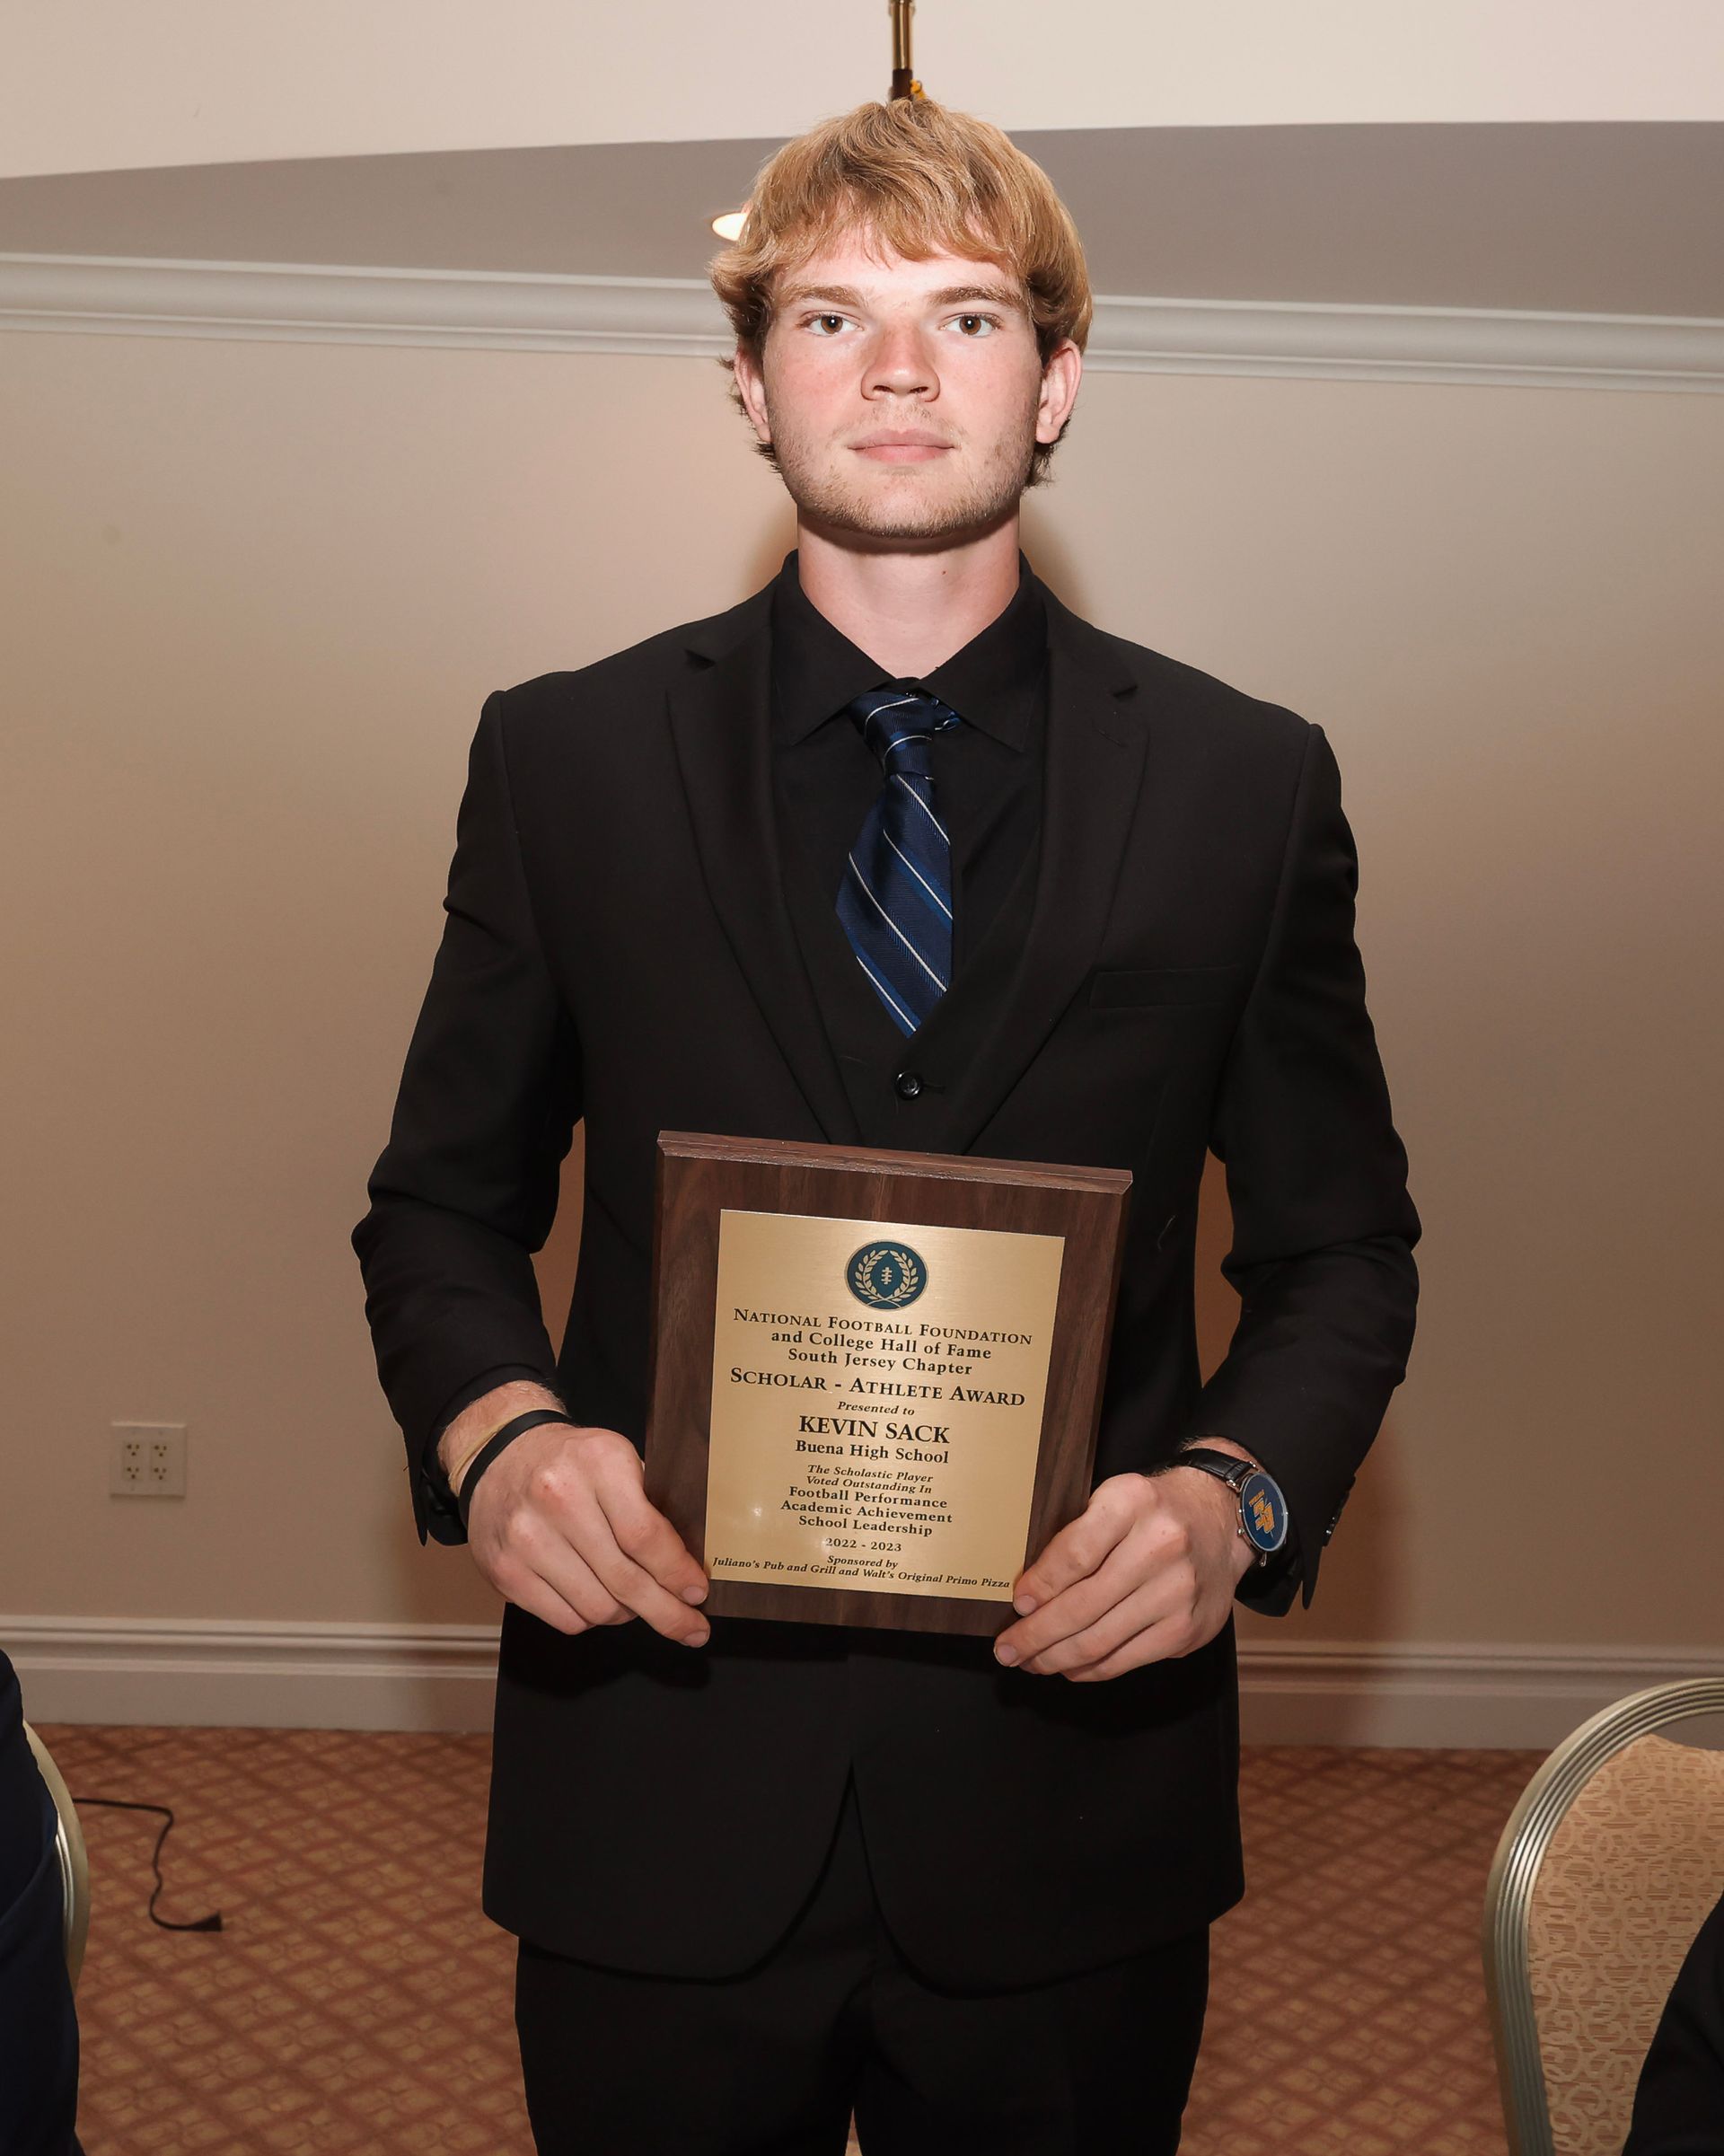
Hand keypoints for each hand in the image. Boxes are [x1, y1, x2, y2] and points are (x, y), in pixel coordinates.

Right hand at [462, 1419, 710, 1648]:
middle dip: (667, 1612)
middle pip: (625, 1579)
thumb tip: (687, 1566)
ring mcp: (527, 1538)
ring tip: (635, 1602)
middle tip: (691, 1628)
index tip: (697, 1592)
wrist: (500, 1458)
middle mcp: (558, 1499)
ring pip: (598, 1608)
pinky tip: (597, 1598)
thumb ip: (649, 1505)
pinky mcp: (506, 1571)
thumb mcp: (616, 1459)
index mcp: (597, 1462)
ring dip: (626, 1614)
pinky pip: (566, 1620)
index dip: (676, 1573)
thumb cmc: (571, 1463)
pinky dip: (590, 1618)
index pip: (645, 1535)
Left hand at [992, 1447, 1259, 1681]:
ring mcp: (1177, 1593)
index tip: (1016, 1605)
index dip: (1039, 1586)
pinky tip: (1068, 1666)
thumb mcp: (1114, 1498)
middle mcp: (1160, 1547)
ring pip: (1101, 1640)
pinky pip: (1126, 1659)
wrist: (1220, 1519)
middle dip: (1035, 1635)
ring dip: (1056, 1658)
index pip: (1075, 1554)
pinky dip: (1090, 1669)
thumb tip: (1028, 1593)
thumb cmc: (1152, 1511)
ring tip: (1030, 1662)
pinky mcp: (1187, 1630)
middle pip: (1082, 1605)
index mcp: (1132, 1503)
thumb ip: (1076, 1534)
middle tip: (1006, 1649)